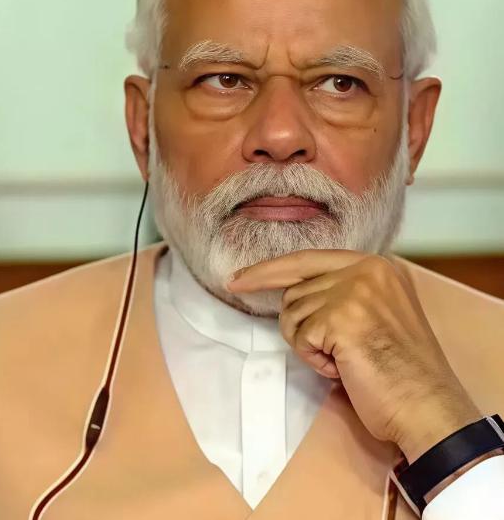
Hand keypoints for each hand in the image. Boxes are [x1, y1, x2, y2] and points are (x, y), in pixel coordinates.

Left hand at [227, 249, 480, 461]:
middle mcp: (366, 269)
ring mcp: (354, 291)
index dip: (270, 270)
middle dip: (302, 325)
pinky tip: (343, 368)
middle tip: (332, 352)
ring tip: (344, 360)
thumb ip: (344, 293)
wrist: (427, 406)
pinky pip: (300, 336)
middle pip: (296, 290)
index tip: (239, 279)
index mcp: (376, 265)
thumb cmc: (402, 370)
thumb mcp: (378, 313)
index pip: (308, 259)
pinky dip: (314, 358)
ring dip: (309, 344)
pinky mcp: (341, 317)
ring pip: (292, 313)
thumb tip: (295, 295)